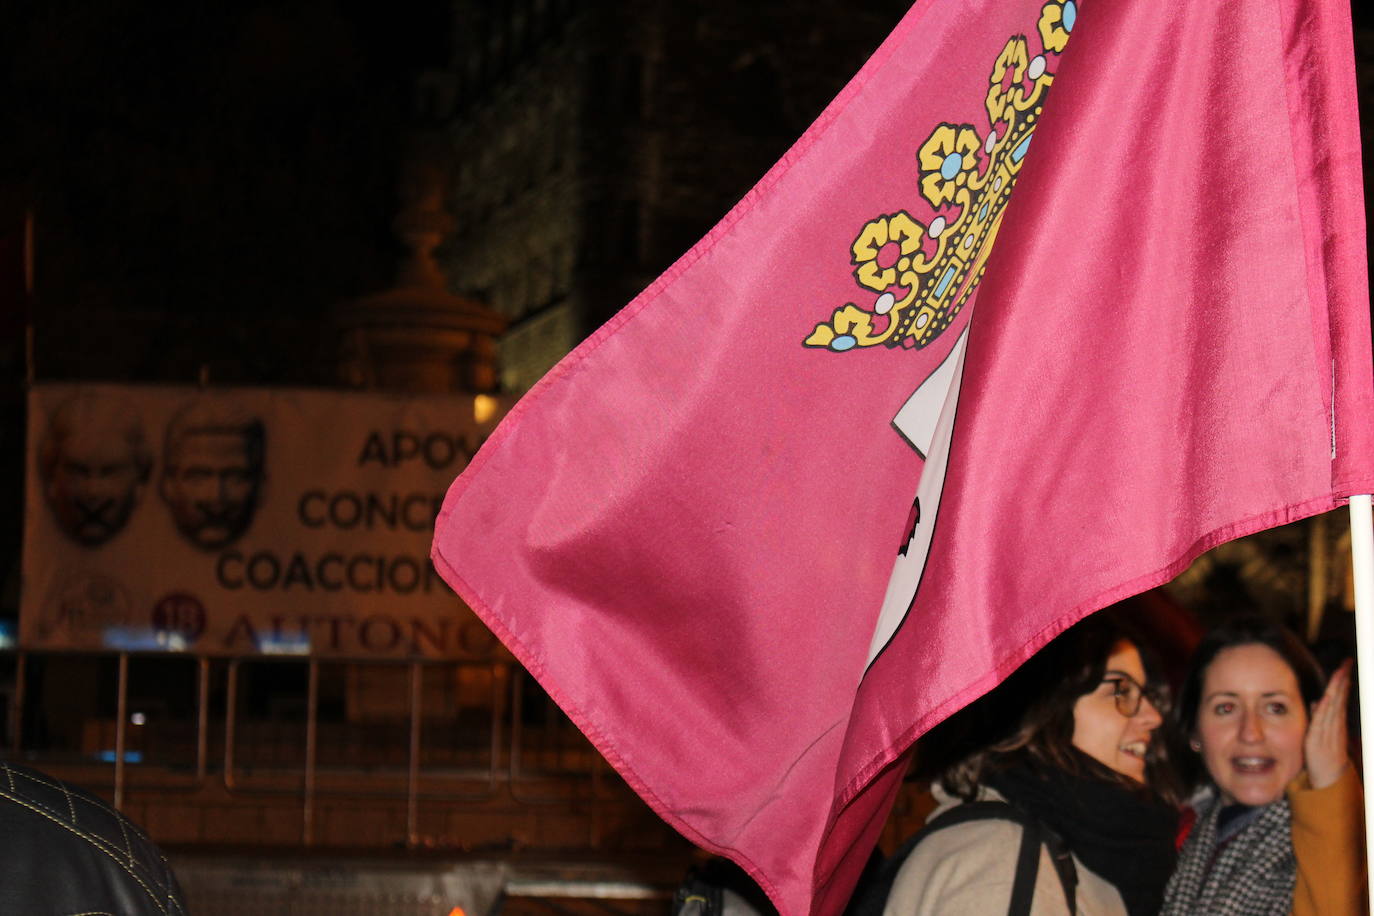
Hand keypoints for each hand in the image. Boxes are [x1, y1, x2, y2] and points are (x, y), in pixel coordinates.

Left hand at [1304, 658, 1352, 789]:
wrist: (1329, 778)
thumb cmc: (1324, 754)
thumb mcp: (1321, 732)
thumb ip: (1319, 716)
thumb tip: (1316, 701)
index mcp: (1335, 721)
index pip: (1339, 697)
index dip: (1341, 681)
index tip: (1345, 665)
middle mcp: (1335, 724)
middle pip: (1339, 698)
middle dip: (1342, 680)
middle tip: (1347, 663)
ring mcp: (1328, 731)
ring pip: (1334, 707)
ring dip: (1337, 690)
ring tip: (1341, 674)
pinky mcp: (1318, 739)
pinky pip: (1322, 722)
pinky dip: (1324, 710)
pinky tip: (1325, 698)